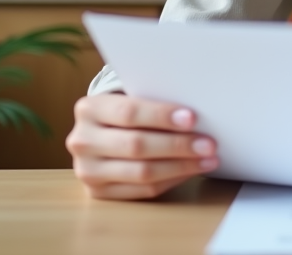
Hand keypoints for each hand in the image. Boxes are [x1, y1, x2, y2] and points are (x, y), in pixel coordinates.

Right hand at [65, 93, 218, 199]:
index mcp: (89, 109)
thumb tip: (196, 115)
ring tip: (207, 159)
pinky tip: (191, 170)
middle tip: (209, 143)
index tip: (192, 118)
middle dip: (178, 145)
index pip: (129, 113)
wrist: (99, 134)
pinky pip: (142, 190)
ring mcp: (87, 170)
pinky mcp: (99, 193)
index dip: (162, 116)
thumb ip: (153, 102)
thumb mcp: (130, 98)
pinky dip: (172, 180)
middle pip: (136, 145)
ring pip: (141, 172)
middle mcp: (82, 141)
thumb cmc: (125, 112)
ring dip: (180, 166)